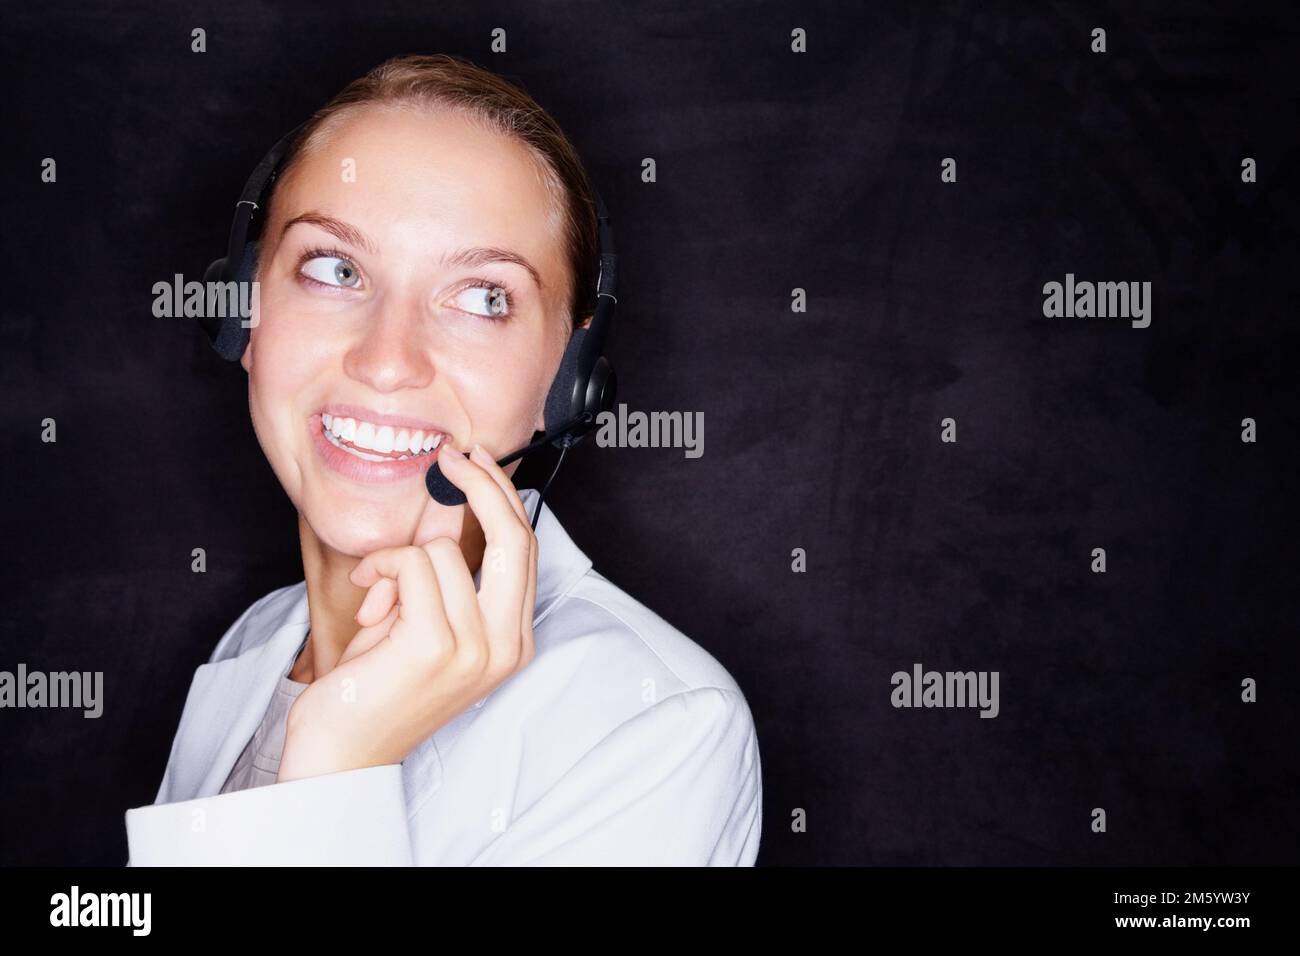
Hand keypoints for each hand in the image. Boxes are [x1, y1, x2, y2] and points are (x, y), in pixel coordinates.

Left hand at [277, 443, 538, 781]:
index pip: (527, 549)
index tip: (475, 462)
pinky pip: (413, 564)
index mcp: (512, 643)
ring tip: (377, 599)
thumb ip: (450, 580)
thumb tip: (447, 514)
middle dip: (482, 484)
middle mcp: (505, 647)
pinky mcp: (436, 644)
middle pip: (516, 537)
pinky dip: (382, 570)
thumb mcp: (428, 625)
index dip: (504, 496)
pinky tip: (369, 605)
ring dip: (397, 560)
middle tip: (451, 456)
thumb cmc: (378, 687)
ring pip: (445, 550)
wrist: (342, 752)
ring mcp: (475, 648)